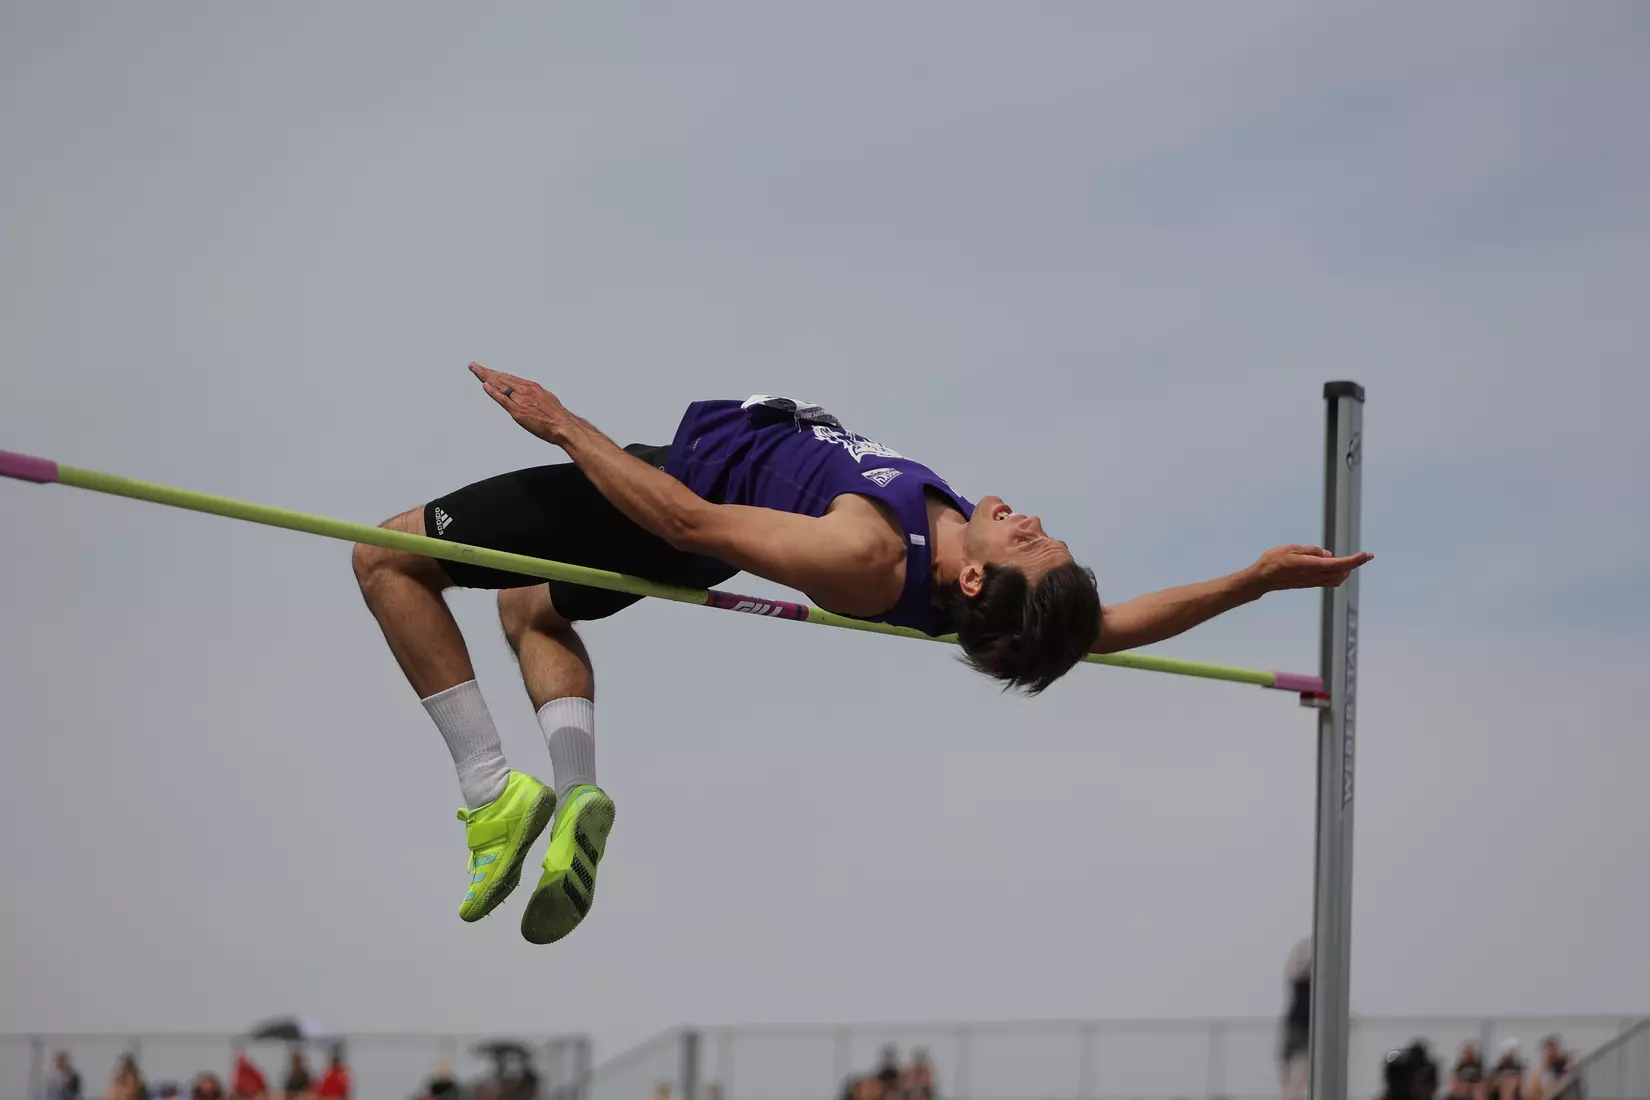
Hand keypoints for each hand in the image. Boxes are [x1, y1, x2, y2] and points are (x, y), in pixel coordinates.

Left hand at [469, 362, 577, 445]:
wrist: (562, 425)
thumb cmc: (557, 415)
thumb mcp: (546, 398)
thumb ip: (534, 395)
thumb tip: (529, 394)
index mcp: (531, 387)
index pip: (509, 377)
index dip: (496, 373)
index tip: (487, 370)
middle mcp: (524, 390)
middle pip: (501, 378)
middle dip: (486, 372)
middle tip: (474, 366)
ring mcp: (520, 400)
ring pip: (500, 385)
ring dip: (485, 377)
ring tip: (475, 370)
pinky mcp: (518, 410)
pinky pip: (502, 399)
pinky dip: (492, 391)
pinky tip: (484, 385)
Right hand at [1249, 544, 1372, 591]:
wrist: (1262, 579)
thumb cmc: (1273, 561)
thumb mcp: (1292, 548)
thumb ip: (1312, 550)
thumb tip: (1328, 554)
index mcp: (1311, 565)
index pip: (1339, 564)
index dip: (1355, 560)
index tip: (1367, 555)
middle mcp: (1314, 576)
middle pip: (1342, 572)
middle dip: (1355, 564)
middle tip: (1364, 556)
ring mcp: (1312, 582)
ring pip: (1337, 579)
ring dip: (1347, 571)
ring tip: (1351, 561)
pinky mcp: (1309, 584)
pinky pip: (1329, 581)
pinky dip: (1338, 574)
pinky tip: (1337, 568)